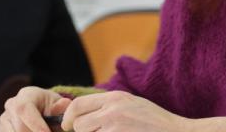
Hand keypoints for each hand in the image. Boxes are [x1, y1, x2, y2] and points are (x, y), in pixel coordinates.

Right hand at [0, 86, 70, 131]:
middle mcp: (11, 105)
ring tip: (43, 131)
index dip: (36, 125)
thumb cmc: (51, 108)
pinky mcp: (1, 130)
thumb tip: (65, 103)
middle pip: (19, 128)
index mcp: (25, 95)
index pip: (24, 110)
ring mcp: (4, 119)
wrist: (41, 110)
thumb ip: (62, 107)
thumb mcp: (59, 105)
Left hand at [61, 91, 187, 131]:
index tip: (69, 127)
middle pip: (78, 123)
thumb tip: (85, 112)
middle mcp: (113, 109)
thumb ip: (110, 106)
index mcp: (115, 97)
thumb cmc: (157, 123)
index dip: (69, 117)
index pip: (78, 104)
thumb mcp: (132, 104)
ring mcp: (117, 126)